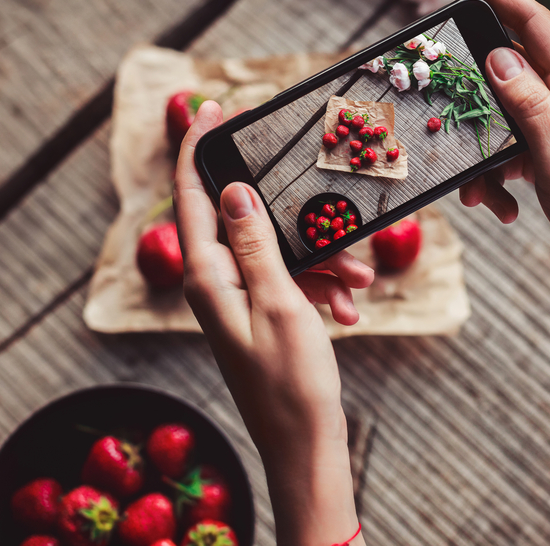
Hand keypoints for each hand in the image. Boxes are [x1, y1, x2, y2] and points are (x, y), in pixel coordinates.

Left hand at [174, 100, 367, 544]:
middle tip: (312, 187)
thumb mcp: (279, 302)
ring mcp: (239, 298)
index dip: (198, 147)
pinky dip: (320, 287)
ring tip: (357, 278)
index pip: (192, 196)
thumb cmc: (290, 380)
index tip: (210, 106)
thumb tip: (232, 190)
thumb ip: (254, 242)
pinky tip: (348, 307)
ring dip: (319, 258)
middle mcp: (216, 282)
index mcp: (207, 275)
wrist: (303, 444)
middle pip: (243, 218)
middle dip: (289, 211)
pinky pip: (290, 281)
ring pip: (278, 250)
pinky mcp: (262, 313)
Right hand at [442, 0, 549, 312]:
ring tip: (479, 196)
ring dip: (480, 151)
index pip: (531, 24)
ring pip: (502, 117)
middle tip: (438, 107)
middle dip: (469, 93)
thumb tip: (499, 55)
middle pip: (508, 69)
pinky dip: (496, 174)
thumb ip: (531, 108)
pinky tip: (498, 208)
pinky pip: (511, 149)